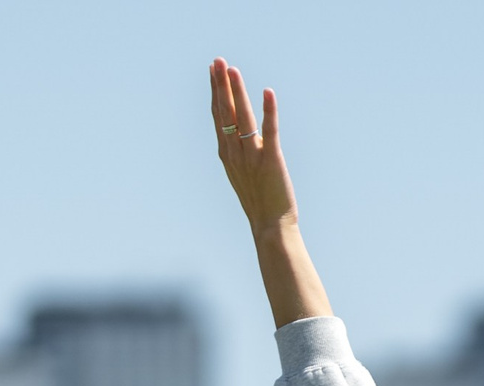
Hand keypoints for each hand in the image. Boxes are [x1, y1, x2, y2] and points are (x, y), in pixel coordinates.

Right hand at [211, 58, 294, 229]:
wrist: (270, 226)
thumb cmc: (259, 202)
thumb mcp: (242, 172)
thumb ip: (238, 151)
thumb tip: (241, 134)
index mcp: (227, 154)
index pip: (218, 116)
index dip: (215, 92)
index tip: (212, 70)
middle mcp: (235, 152)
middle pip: (225, 112)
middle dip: (220, 84)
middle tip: (217, 60)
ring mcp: (251, 156)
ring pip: (242, 117)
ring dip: (237, 92)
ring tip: (232, 69)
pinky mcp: (271, 160)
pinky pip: (269, 131)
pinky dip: (269, 111)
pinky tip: (268, 92)